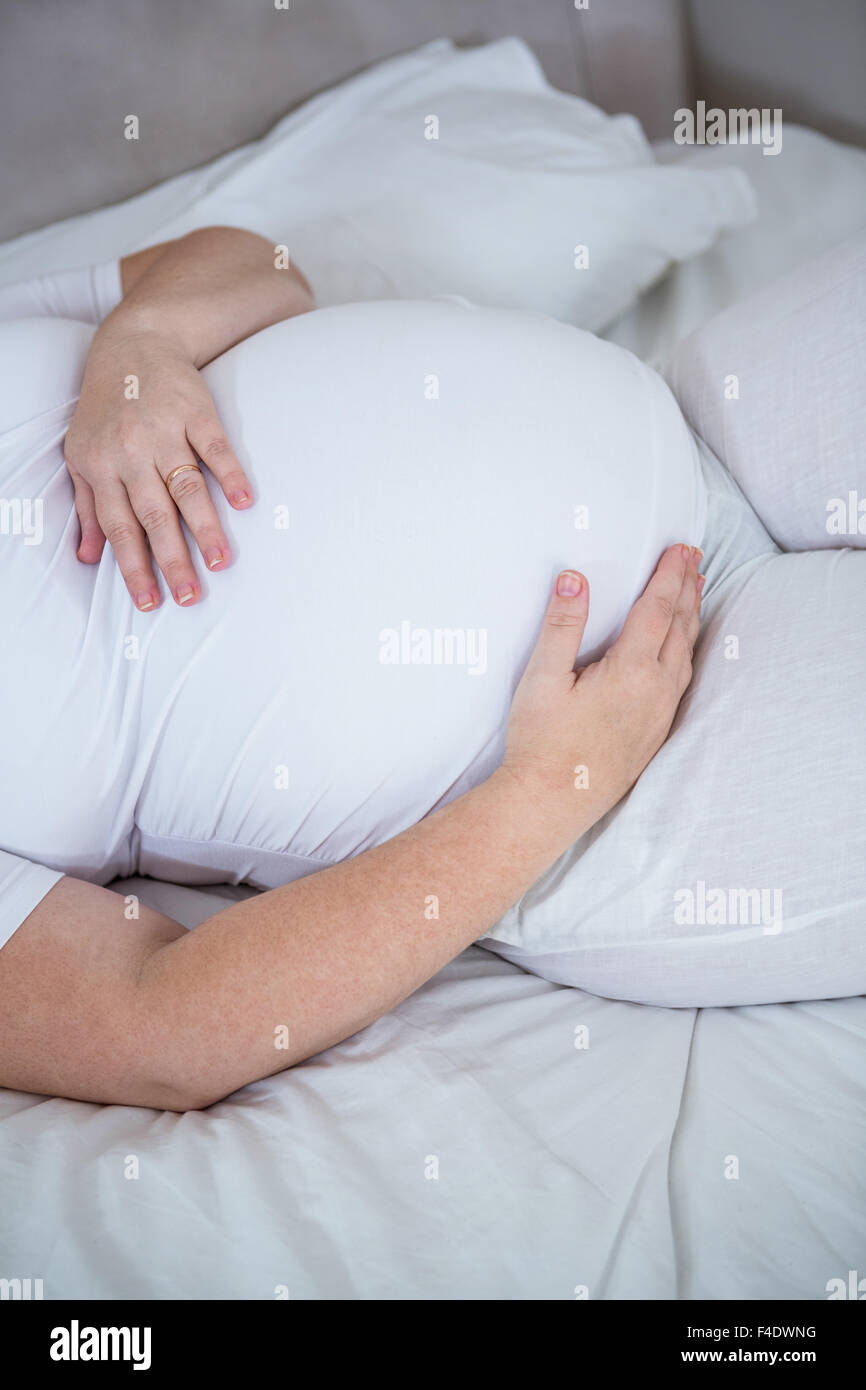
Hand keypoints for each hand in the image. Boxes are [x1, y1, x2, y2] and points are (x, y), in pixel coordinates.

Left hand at [64, 326, 252, 609]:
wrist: (132, 345)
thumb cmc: (107, 409)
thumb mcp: (83, 456)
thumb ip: (87, 507)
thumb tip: (86, 558)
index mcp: (101, 468)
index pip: (119, 528)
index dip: (134, 567)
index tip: (151, 602)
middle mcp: (130, 453)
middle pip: (153, 516)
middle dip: (171, 559)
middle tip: (190, 596)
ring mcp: (164, 431)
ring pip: (185, 487)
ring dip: (204, 527)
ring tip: (221, 562)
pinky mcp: (196, 412)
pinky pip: (214, 447)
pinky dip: (230, 473)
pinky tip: (245, 502)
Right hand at [501, 543, 703, 841]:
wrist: (550, 802)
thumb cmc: (540, 742)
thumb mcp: (542, 677)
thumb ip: (562, 625)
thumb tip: (575, 578)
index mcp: (630, 671)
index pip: (658, 609)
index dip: (669, 575)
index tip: (679, 548)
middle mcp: (655, 691)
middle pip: (679, 627)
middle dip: (687, 588)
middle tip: (693, 557)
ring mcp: (659, 715)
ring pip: (684, 654)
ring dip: (690, 618)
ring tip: (695, 592)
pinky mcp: (654, 734)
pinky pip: (681, 680)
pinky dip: (685, 650)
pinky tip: (681, 649)